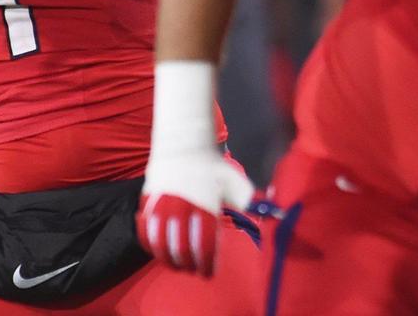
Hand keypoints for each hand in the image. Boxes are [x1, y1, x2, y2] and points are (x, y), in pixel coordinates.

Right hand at [135, 61, 253, 276]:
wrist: (183, 144)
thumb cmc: (212, 166)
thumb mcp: (235, 183)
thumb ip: (250, 202)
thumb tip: (273, 216)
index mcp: (205, 208)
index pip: (204, 248)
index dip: (206, 266)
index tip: (208, 273)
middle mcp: (182, 209)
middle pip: (181, 251)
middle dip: (188, 266)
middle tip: (192, 269)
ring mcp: (161, 205)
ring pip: (160, 245)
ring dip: (168, 259)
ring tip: (175, 264)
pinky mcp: (147, 202)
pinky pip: (144, 231)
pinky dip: (150, 245)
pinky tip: (157, 250)